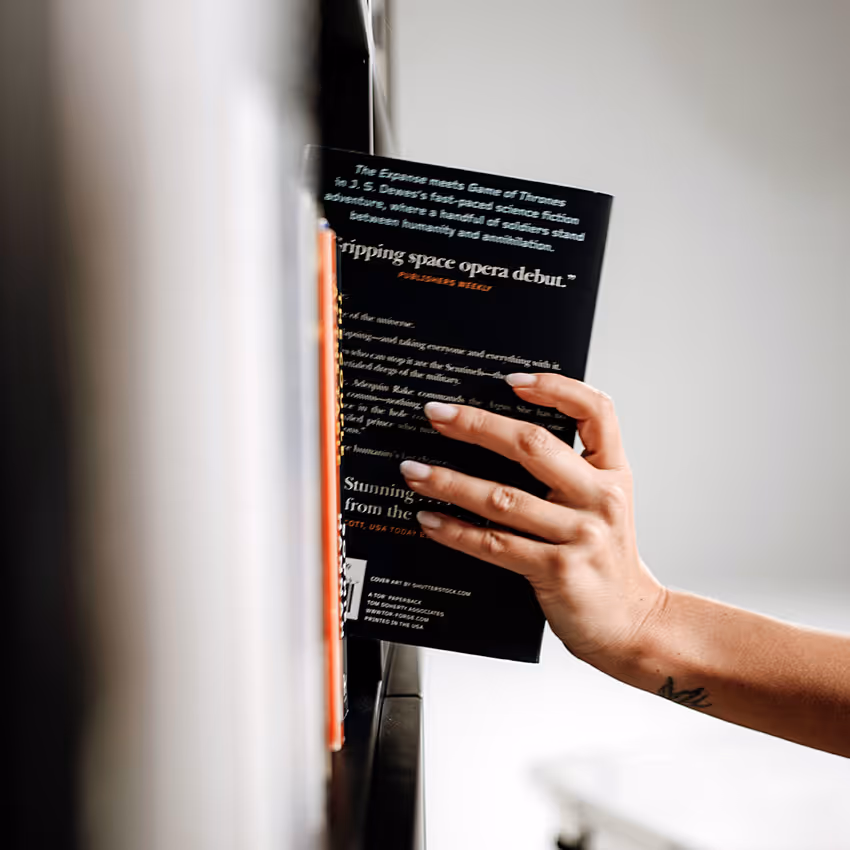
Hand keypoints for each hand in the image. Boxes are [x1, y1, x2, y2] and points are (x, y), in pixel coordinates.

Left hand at [400, 373, 665, 667]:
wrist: (632, 622)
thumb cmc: (606, 559)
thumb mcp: (605, 505)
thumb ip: (572, 471)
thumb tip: (501, 437)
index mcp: (613, 473)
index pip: (597, 411)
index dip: (555, 387)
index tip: (510, 380)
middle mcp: (601, 498)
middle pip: (534, 446)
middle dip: (477, 425)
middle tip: (437, 414)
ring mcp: (581, 536)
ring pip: (503, 498)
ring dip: (450, 482)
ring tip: (414, 471)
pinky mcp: (558, 571)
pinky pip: (495, 545)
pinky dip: (456, 531)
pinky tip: (430, 520)